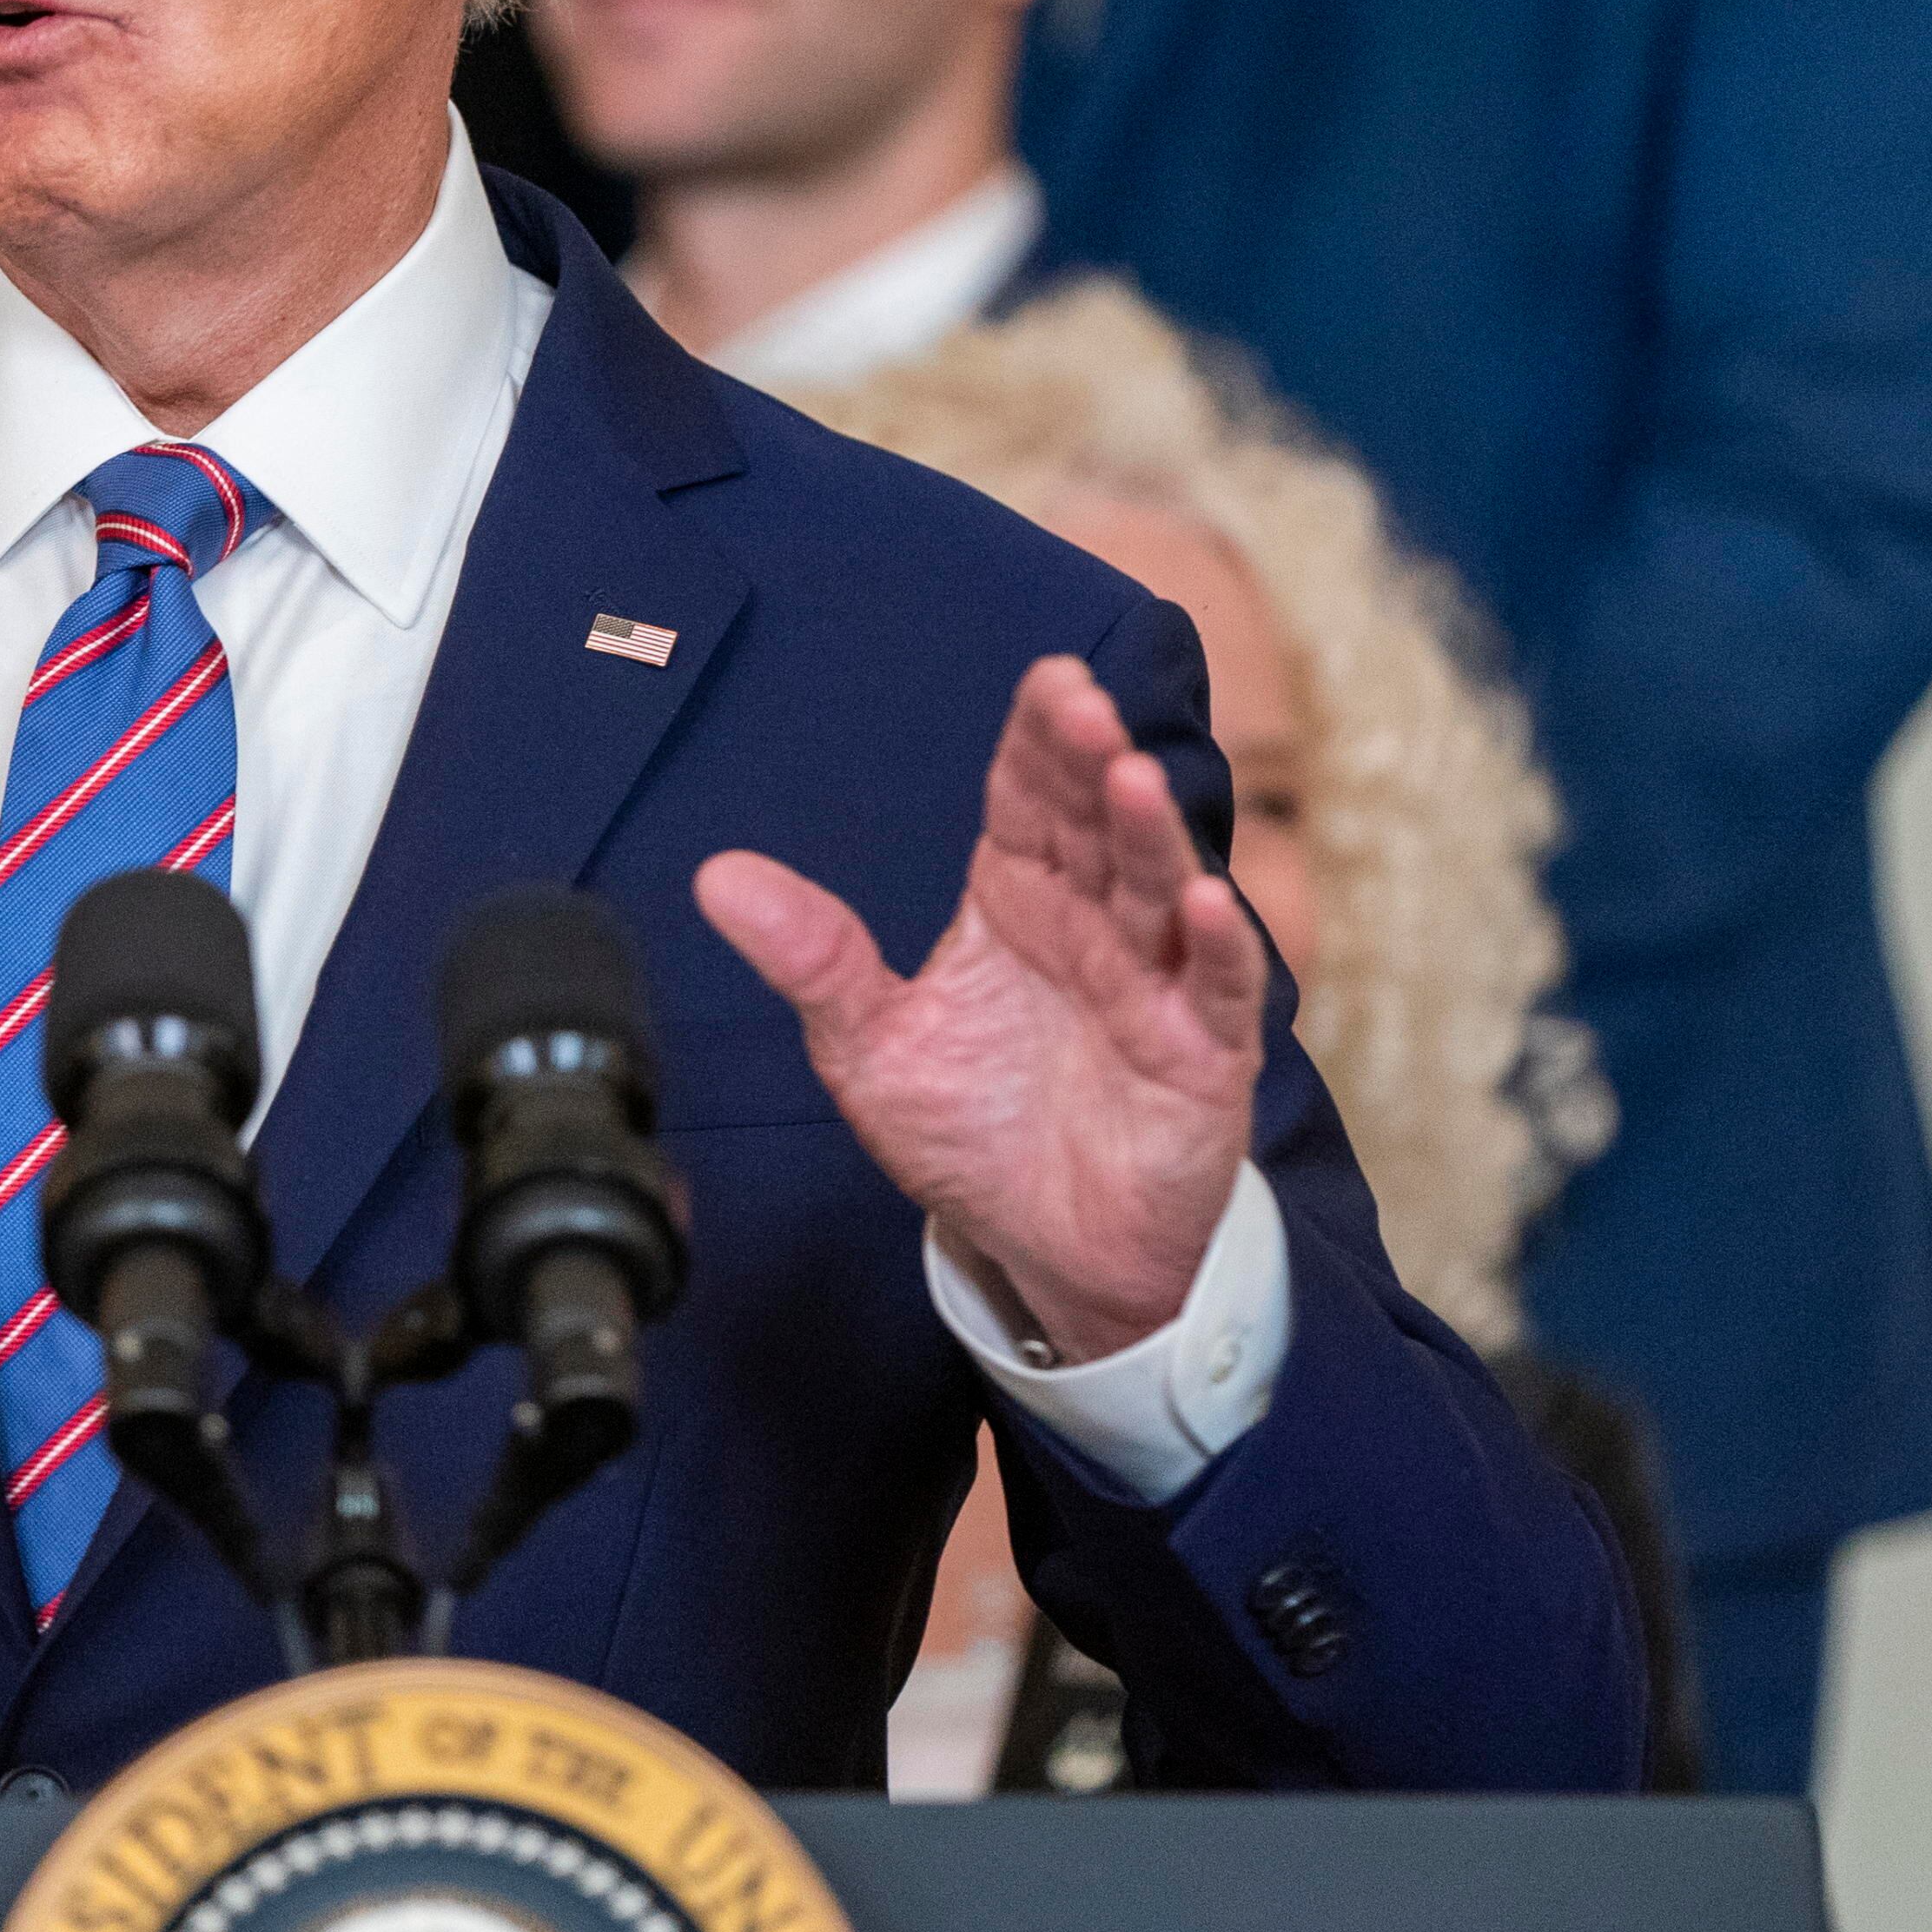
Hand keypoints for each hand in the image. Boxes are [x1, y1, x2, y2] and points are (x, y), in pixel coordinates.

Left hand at [695, 654, 1263, 1363]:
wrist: (1046, 1250)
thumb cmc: (971, 1133)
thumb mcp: (871, 1046)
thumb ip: (811, 958)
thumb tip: (715, 876)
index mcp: (1018, 900)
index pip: (1030, 799)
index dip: (1041, 739)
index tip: (1047, 682)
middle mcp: (1093, 925)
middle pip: (1097, 825)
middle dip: (1092, 763)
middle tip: (1081, 708)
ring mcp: (1154, 986)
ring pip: (1159, 889)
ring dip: (1149, 833)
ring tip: (1130, 779)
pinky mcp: (1202, 1058)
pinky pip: (1216, 992)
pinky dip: (1214, 948)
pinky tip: (1200, 905)